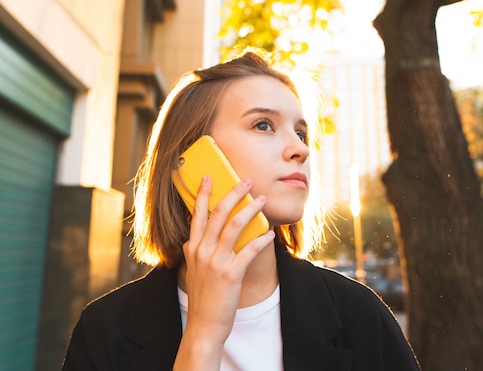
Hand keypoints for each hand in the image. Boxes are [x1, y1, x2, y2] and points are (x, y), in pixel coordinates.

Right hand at [174, 175, 273, 369]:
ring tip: (262, 200)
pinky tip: (270, 234)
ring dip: (251, 210)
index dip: (203, 194)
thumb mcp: (194, 269)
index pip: (197, 215)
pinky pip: (249, 250)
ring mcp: (215, 262)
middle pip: (218, 214)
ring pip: (234, 227)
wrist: (203, 326)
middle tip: (246, 181)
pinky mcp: (230, 274)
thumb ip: (197, 250)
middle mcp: (201, 252)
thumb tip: (201, 234)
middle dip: (233, 194)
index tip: (208, 176)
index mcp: (192, 248)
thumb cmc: (203, 297)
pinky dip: (261, 240)